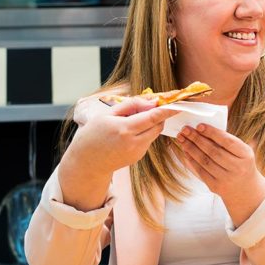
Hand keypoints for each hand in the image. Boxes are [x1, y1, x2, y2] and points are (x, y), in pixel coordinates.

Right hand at [58, 97, 178, 210]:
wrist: (86, 162)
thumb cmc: (93, 134)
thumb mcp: (107, 114)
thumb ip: (131, 105)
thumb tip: (152, 101)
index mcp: (124, 129)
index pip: (153, 117)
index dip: (167, 110)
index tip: (178, 104)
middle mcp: (133, 142)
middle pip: (158, 125)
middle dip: (159, 115)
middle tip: (149, 107)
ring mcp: (137, 152)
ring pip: (154, 133)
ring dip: (150, 124)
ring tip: (131, 121)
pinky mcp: (138, 157)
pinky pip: (147, 140)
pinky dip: (144, 133)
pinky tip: (128, 134)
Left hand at [174, 124, 264, 225]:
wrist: (245, 190)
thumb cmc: (241, 164)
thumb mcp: (242, 152)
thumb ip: (227, 141)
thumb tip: (203, 129)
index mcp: (246, 155)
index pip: (228, 141)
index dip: (212, 133)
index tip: (199, 125)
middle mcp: (237, 168)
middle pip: (213, 151)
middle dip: (197, 138)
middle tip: (185, 129)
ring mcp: (226, 178)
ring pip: (204, 161)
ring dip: (191, 148)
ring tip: (182, 138)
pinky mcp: (215, 186)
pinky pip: (200, 171)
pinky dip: (191, 160)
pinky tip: (186, 151)